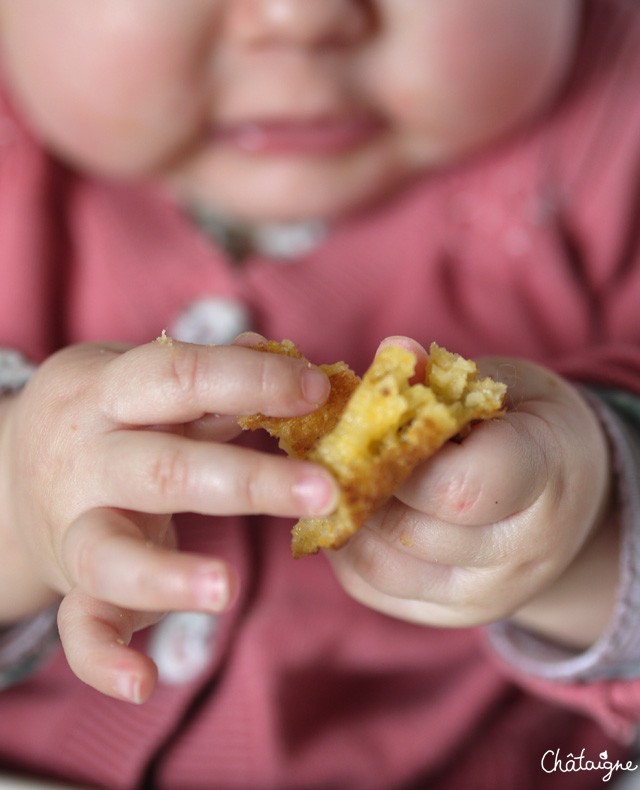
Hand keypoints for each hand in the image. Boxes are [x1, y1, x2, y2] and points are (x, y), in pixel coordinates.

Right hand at [0, 334, 337, 700]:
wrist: (13, 472)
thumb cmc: (108, 419)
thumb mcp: (142, 382)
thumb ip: (210, 378)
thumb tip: (285, 356)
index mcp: (108, 393)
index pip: (179, 378)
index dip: (251, 382)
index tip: (320, 390)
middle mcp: (86, 460)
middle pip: (162, 470)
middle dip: (245, 481)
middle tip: (323, 490)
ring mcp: (73, 527)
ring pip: (107, 554)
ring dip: (167, 576)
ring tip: (228, 589)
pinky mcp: (72, 587)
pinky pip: (76, 628)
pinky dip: (103, 660)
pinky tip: (145, 683)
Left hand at [327, 340, 615, 647]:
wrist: (569, 498)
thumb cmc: (529, 429)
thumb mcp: (503, 386)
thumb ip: (446, 376)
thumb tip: (392, 352)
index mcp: (545, 477)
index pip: (460, 488)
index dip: (401, 458)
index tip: (376, 427)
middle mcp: (521, 551)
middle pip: (413, 531)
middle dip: (361, 485)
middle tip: (335, 451)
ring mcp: (489, 594)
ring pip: (384, 568)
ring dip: (346, 520)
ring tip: (336, 480)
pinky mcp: (453, 615)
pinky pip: (376, 591)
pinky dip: (347, 551)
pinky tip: (349, 513)